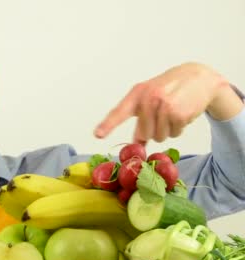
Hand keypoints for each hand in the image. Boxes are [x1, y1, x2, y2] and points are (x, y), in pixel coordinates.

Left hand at [94, 62, 243, 142]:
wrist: (198, 77)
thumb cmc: (169, 89)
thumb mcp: (150, 96)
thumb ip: (140, 118)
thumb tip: (135, 145)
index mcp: (137, 94)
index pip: (119, 112)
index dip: (108, 125)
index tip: (98, 135)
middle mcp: (149, 99)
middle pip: (144, 134)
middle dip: (153, 130)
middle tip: (162, 114)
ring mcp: (164, 106)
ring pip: (159, 137)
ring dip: (167, 130)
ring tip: (173, 112)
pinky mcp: (179, 114)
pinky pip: (174, 134)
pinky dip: (179, 128)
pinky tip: (182, 113)